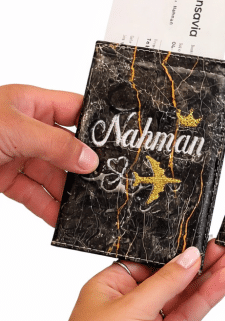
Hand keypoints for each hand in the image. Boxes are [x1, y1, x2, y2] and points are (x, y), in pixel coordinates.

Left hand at [0, 84, 98, 224]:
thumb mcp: (15, 129)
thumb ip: (55, 144)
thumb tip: (89, 158)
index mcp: (31, 103)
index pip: (75, 111)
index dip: (97, 127)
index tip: (118, 145)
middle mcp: (26, 128)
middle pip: (67, 149)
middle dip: (83, 168)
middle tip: (105, 184)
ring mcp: (16, 154)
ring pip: (52, 175)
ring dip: (67, 193)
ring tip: (85, 206)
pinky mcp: (4, 179)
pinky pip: (33, 194)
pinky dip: (48, 207)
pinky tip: (60, 217)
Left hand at [20, 240, 224, 320]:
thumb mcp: (132, 306)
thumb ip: (167, 281)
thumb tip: (191, 256)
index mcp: (113, 283)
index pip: (152, 258)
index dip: (178, 248)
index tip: (204, 237)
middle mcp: (131, 300)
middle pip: (173, 276)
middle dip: (201, 262)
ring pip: (184, 296)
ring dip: (210, 280)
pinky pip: (187, 317)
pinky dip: (205, 301)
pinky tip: (223, 284)